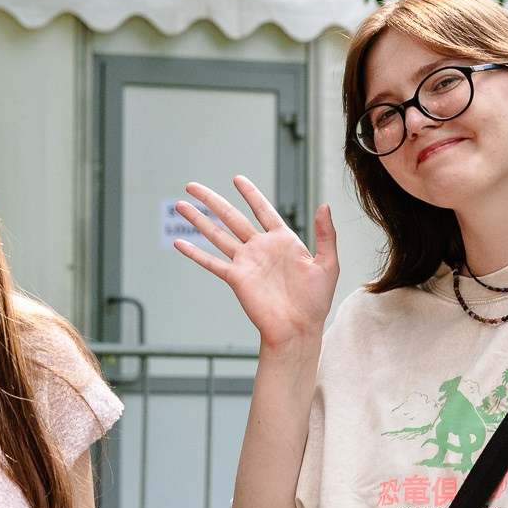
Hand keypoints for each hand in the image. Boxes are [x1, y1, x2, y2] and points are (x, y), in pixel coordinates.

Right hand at [173, 177, 337, 349]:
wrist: (298, 328)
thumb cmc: (315, 301)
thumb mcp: (328, 264)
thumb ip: (326, 234)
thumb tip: (324, 205)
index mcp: (283, 240)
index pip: (263, 210)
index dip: (250, 194)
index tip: (237, 179)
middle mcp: (260, 248)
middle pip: (231, 216)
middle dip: (212, 200)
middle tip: (192, 186)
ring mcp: (246, 262)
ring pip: (217, 234)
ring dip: (198, 219)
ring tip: (180, 204)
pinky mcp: (236, 278)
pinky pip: (212, 263)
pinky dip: (195, 253)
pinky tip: (179, 243)